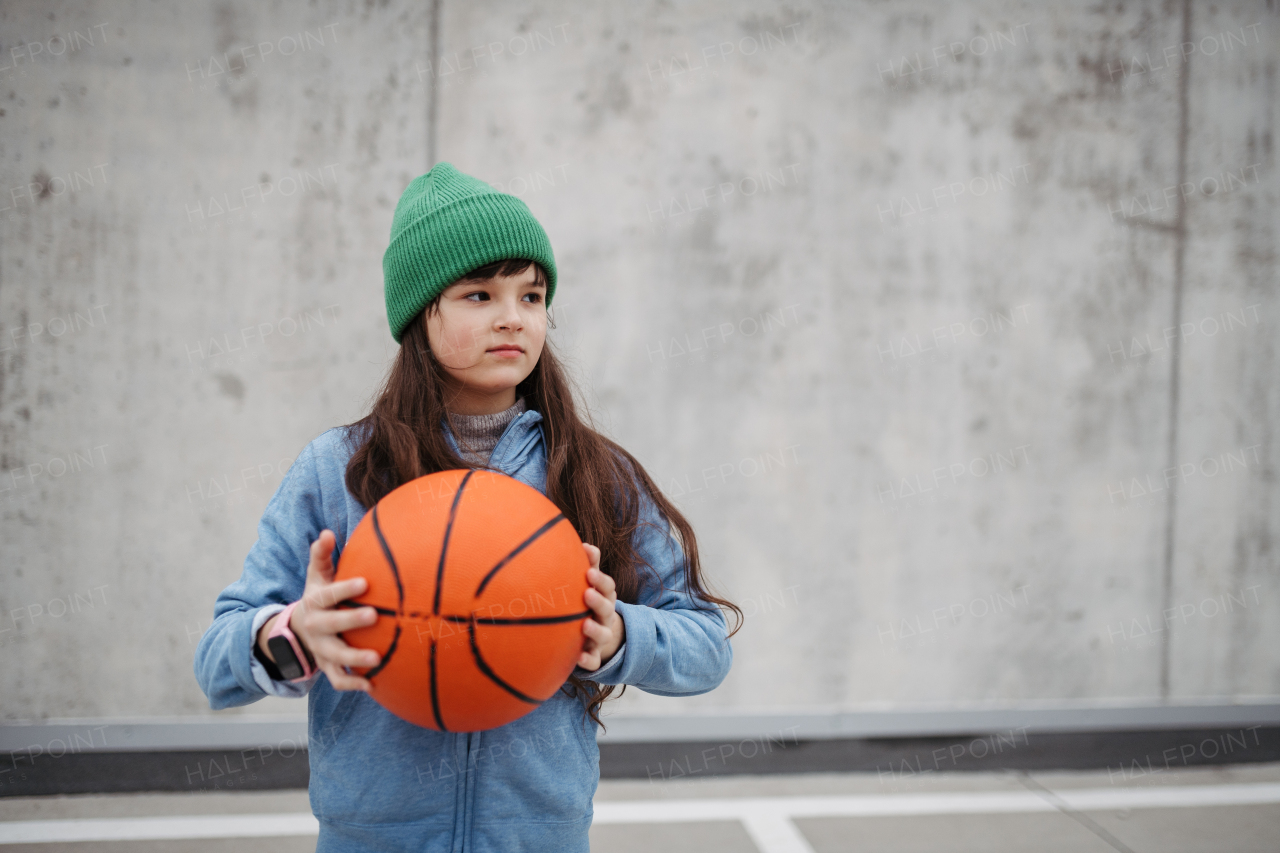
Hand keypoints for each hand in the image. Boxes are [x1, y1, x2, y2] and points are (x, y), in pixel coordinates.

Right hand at [256, 529, 380, 691]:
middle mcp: (316, 628)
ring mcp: (321, 650)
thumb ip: (322, 556)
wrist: (299, 630)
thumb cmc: (318, 597)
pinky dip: (353, 684)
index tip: (366, 582)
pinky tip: (374, 684)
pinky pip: (338, 680)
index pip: (328, 595)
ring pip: (335, 657)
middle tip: (374, 616)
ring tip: (377, 658)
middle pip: (331, 626)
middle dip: (351, 621)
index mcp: (315, 603)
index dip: (345, 589)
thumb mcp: (316, 576)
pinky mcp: (327, 667)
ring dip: (354, 659)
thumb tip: (326, 532)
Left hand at [578, 543, 624, 670]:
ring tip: (585, 625)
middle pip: (607, 608)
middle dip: (598, 601)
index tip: (589, 571)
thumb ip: (590, 565)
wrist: (601, 637)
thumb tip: (584, 544)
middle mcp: (605, 616)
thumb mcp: (593, 585)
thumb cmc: (591, 603)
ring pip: (602, 634)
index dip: (600, 580)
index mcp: (605, 597)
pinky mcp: (595, 655)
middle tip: (587, 593)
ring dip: (595, 630)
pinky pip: (594, 661)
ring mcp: (602, 636)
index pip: (608, 587)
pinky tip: (579, 658)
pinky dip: (588, 660)